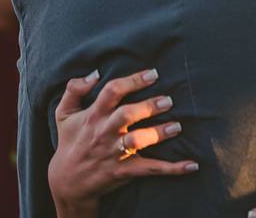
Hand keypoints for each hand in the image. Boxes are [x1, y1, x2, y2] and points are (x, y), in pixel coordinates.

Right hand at [49, 69, 198, 217]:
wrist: (67, 181)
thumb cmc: (70, 141)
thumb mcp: (63, 114)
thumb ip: (74, 89)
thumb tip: (95, 73)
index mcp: (93, 115)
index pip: (112, 92)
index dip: (133, 81)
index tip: (153, 73)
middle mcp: (104, 132)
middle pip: (126, 115)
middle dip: (148, 107)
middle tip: (168, 100)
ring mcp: (114, 153)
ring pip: (137, 142)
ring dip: (158, 134)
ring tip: (177, 126)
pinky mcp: (124, 171)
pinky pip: (150, 169)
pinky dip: (172, 168)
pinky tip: (192, 165)